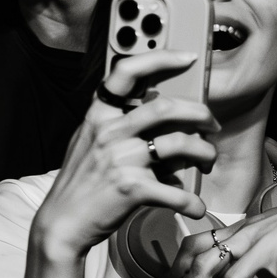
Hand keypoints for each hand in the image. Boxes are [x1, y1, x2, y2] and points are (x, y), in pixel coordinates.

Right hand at [30, 50, 216, 262]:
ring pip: (181, 144)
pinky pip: (178, 192)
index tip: (188, 56)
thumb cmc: (83, 181)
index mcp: (99, 115)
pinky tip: (195, 207)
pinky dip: (193, 203)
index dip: (160, 58)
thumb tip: (168, 121)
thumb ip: (121, 126)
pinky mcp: (132, 189)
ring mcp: (120, 159)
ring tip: (208, 161)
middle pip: (166, 107)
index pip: (126, 71)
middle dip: (201, 114)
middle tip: (212, 124)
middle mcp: (109, 131)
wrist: (63, 221)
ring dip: (206, 153)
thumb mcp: (92, 142)